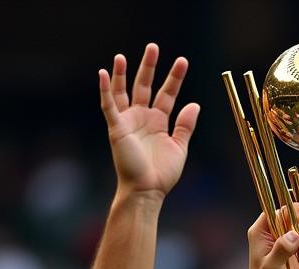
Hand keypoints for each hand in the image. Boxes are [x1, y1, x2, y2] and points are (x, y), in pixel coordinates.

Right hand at [98, 43, 198, 199]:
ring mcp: (128, 122)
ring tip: (122, 56)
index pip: (167, 94)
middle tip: (153, 47)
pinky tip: (103, 72)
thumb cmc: (162, 174)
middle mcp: (142, 118)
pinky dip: (105, 89)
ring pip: (123, 91)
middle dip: (149, 67)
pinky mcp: (117, 128)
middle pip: (145, 86)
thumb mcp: (179, 147)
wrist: (147, 190)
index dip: (174, 78)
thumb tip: (194, 104)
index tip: (182, 61)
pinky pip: (109, 105)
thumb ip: (185, 126)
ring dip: (122, 74)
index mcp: (158, 122)